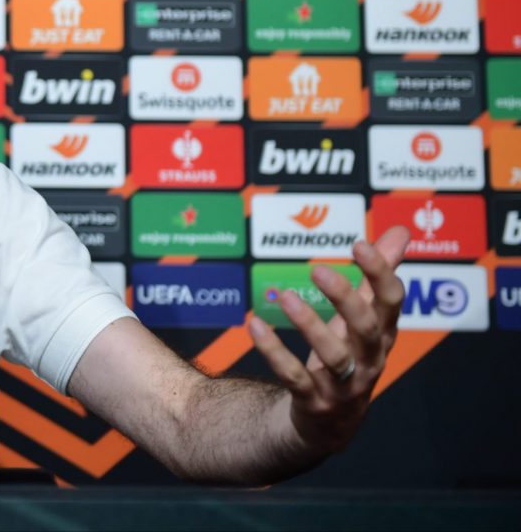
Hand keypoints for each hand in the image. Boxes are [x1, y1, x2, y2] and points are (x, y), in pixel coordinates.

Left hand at [249, 225, 409, 451]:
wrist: (328, 423)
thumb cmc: (347, 356)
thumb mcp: (364, 318)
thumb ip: (378, 275)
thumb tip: (399, 231)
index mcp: (382, 335)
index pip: (391, 303)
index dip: (380, 274)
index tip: (359, 244)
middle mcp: (368, 361)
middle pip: (366, 330)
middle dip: (345, 299)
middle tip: (318, 270)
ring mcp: (342, 385)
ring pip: (332, 357)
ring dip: (308, 326)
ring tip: (285, 296)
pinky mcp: (313, 401)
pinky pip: (293, 377)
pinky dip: (274, 352)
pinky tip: (254, 326)